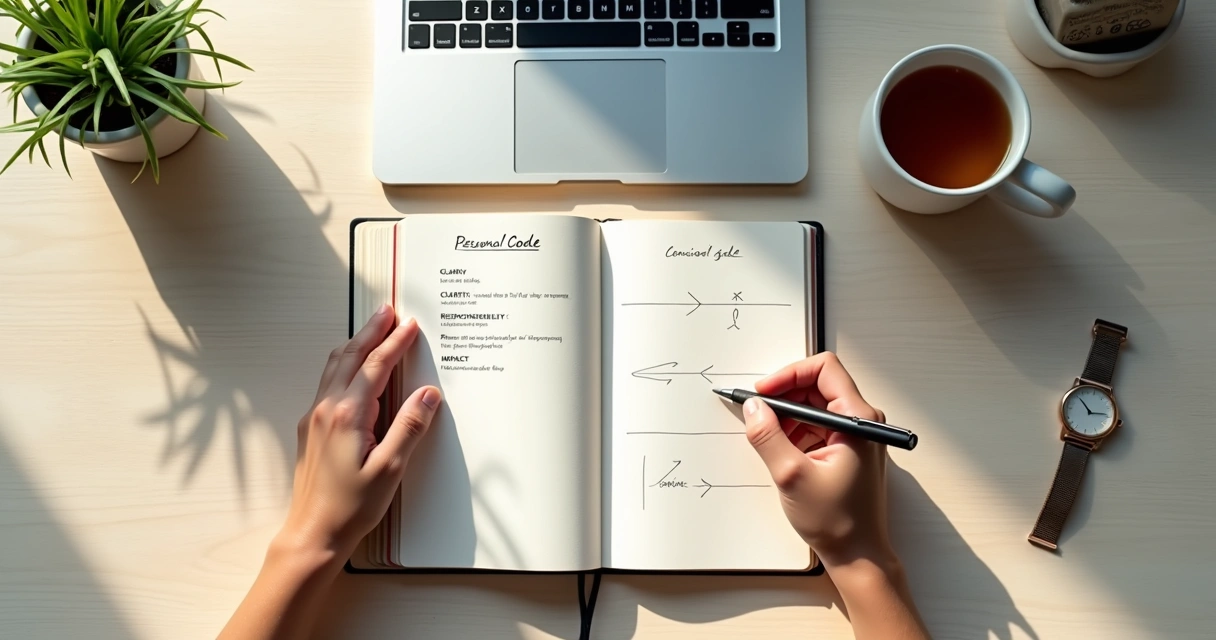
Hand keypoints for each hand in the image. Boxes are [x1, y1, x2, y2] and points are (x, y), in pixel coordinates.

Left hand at [277, 304, 441, 562]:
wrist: (312, 532)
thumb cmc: (350, 507)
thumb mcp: (390, 469)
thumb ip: (409, 428)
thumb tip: (427, 395)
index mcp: (348, 415)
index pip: (376, 367)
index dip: (395, 343)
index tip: (410, 325)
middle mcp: (327, 409)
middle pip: (351, 356)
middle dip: (371, 331)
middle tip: (388, 311)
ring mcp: (314, 417)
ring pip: (335, 366)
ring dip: (356, 344)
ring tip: (372, 329)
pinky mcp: (310, 428)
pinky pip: (328, 382)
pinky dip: (344, 363)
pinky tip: (353, 366)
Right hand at [743, 352, 890, 568]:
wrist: (858, 555)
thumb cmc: (839, 522)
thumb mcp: (792, 476)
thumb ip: (768, 436)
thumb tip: (753, 408)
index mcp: (858, 421)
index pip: (824, 370)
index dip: (789, 374)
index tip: (764, 391)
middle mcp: (863, 423)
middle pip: (818, 386)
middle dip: (784, 395)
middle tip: (758, 411)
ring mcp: (857, 436)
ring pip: (816, 406)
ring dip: (788, 415)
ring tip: (768, 436)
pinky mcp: (848, 449)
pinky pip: (818, 426)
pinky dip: (796, 431)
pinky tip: (782, 451)